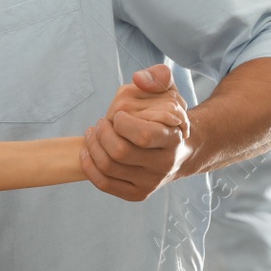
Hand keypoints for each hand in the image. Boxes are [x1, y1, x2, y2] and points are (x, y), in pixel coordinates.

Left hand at [81, 63, 191, 200]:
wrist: (182, 151)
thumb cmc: (170, 119)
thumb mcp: (170, 93)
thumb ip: (158, 77)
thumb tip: (138, 79)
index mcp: (173, 140)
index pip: (143, 136)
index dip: (123, 123)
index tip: (118, 115)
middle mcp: (164, 165)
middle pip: (120, 152)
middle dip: (102, 133)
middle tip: (100, 123)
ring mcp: (151, 183)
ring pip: (108, 167)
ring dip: (92, 147)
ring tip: (93, 132)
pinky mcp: (137, 193)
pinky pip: (105, 183)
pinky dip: (89, 166)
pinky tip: (87, 150)